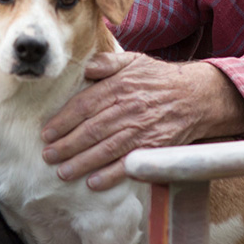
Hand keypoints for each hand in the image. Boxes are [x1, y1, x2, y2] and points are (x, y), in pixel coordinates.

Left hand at [41, 52, 243, 190]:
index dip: (63, 120)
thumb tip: (85, 67)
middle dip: (65, 145)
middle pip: (90, 130)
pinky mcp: (154, 147)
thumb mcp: (134, 60)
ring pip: (105, 149)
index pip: (83, 105)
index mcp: (119, 86)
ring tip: (62, 172)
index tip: (46, 133)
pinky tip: (93, 183)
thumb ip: (108, 62)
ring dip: (81, 162)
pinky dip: (111, 175)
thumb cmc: (159, 79)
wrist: (197, 96)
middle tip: (47, 156)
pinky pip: (129, 164)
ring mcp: (141, 129)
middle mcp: (128, 108)